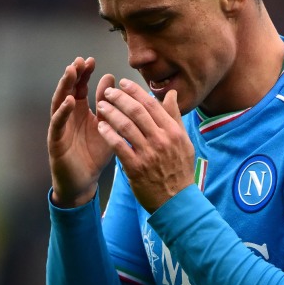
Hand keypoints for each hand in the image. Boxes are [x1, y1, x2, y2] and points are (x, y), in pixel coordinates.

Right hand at [48, 57, 115, 207]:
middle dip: (72, 75)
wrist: (84, 182)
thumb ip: (109, 106)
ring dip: (64, 87)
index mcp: (79, 111)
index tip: (92, 60)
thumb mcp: (106, 127)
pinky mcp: (55, 141)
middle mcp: (67, 116)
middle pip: (67, 90)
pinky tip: (68, 101)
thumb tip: (112, 79)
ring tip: (71, 72)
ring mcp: (59, 127)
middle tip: (79, 60)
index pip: (79, 87)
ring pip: (58, 102)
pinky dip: (61, 112)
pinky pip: (57, 124)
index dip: (84, 74)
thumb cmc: (95, 155)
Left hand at [96, 78, 194, 212]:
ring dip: (111, 113)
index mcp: (173, 131)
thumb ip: (174, 117)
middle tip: (108, 91)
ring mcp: (148, 154)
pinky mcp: (136, 167)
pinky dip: (108, 134)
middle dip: (120, 98)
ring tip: (101, 105)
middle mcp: (161, 140)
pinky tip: (100, 126)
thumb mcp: (183, 141)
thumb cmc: (179, 170)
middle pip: (137, 111)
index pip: (151, 104)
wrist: (176, 201)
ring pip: (126, 126)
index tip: (123, 83)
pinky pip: (119, 146)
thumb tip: (171, 94)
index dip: (135, 91)